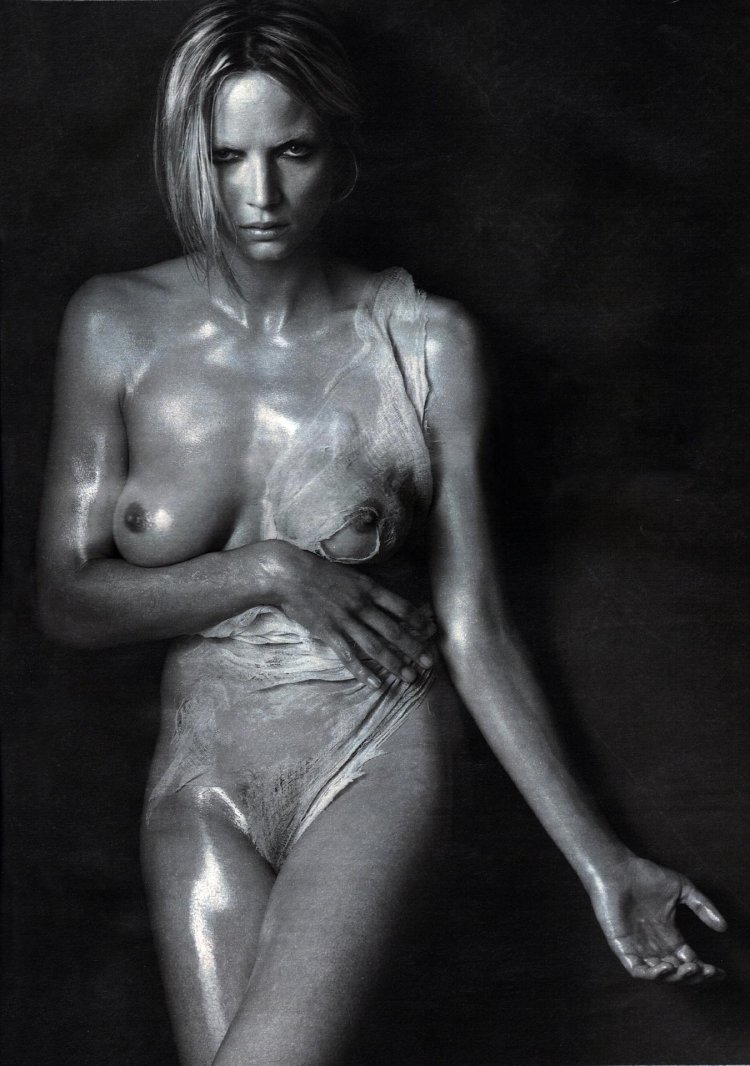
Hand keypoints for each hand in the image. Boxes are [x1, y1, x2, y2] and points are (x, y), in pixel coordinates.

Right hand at [269, 541, 435, 687]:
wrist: (289, 574)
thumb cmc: (318, 571)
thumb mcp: (350, 575)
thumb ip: (366, 589)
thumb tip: (383, 602)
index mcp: (368, 588)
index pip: (401, 607)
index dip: (418, 620)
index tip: (431, 631)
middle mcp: (361, 605)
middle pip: (394, 630)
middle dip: (415, 648)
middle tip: (431, 663)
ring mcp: (345, 620)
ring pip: (376, 646)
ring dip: (395, 663)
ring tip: (410, 677)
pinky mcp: (328, 632)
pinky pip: (349, 656)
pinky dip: (362, 672)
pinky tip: (376, 684)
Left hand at [588, 854, 726, 982]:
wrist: (617, 868)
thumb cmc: (645, 875)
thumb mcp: (681, 889)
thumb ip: (702, 907)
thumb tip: (723, 927)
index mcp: (669, 936)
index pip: (690, 961)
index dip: (706, 970)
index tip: (721, 973)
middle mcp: (654, 945)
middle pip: (678, 972)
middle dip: (694, 976)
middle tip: (707, 970)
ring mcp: (638, 947)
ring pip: (660, 975)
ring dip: (676, 977)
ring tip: (689, 968)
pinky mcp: (622, 946)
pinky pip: (637, 969)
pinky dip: (652, 974)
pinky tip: (666, 967)